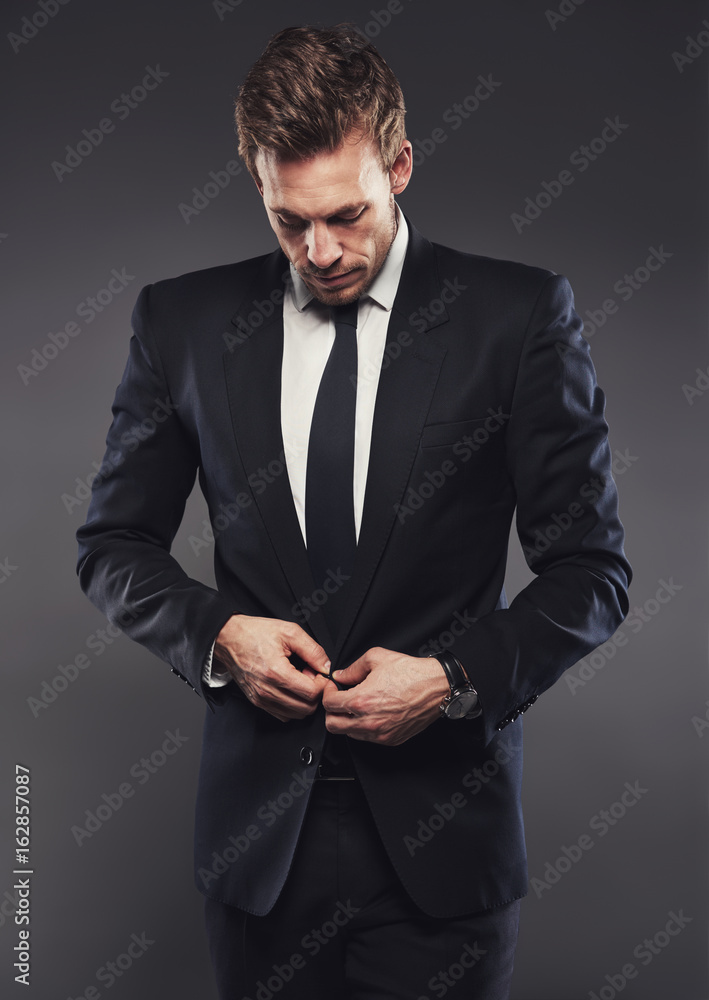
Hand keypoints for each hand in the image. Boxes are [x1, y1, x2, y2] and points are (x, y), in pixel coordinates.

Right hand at [214, 614, 329, 721]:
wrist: (228, 639)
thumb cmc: (255, 633)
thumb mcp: (289, 631)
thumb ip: (313, 650)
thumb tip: (326, 667)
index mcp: (276, 672)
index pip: (312, 693)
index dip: (322, 683)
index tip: (318, 671)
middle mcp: (267, 690)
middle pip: (306, 708)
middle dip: (315, 693)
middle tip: (310, 675)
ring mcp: (261, 699)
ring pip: (296, 714)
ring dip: (304, 700)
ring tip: (299, 681)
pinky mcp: (257, 702)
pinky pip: (283, 715)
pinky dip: (292, 706)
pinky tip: (290, 689)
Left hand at [322, 647, 449, 745]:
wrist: (436, 687)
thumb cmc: (411, 673)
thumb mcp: (376, 658)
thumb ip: (353, 668)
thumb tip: (341, 676)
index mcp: (361, 700)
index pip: (328, 704)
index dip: (327, 693)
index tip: (332, 688)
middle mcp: (368, 721)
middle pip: (332, 725)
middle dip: (331, 711)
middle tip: (338, 700)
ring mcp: (380, 734)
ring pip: (349, 734)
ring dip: (347, 721)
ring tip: (356, 706)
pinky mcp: (391, 740)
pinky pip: (367, 738)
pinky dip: (363, 728)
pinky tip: (371, 713)